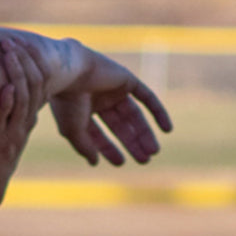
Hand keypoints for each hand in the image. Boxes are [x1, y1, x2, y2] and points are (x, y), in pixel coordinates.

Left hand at [0, 37, 47, 211]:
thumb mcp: (4, 126)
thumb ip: (9, 108)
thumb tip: (8, 85)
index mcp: (29, 117)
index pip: (40, 83)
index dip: (33, 61)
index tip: (22, 41)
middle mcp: (25, 122)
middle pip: (35, 85)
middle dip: (25, 61)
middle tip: (14, 40)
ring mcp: (13, 132)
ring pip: (22, 98)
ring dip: (15, 73)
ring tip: (7, 53)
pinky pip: (5, 119)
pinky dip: (6, 102)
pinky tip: (5, 87)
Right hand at [49, 49, 172, 166]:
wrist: (69, 72)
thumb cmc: (67, 102)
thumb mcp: (74, 131)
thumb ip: (85, 147)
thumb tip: (94, 163)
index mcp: (82, 109)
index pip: (99, 133)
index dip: (109, 149)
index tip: (120, 163)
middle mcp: (98, 98)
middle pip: (120, 125)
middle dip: (132, 143)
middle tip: (144, 160)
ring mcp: (113, 88)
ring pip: (134, 114)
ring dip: (144, 133)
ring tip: (154, 152)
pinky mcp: (126, 79)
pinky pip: (147, 97)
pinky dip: (158, 112)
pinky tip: (168, 130)